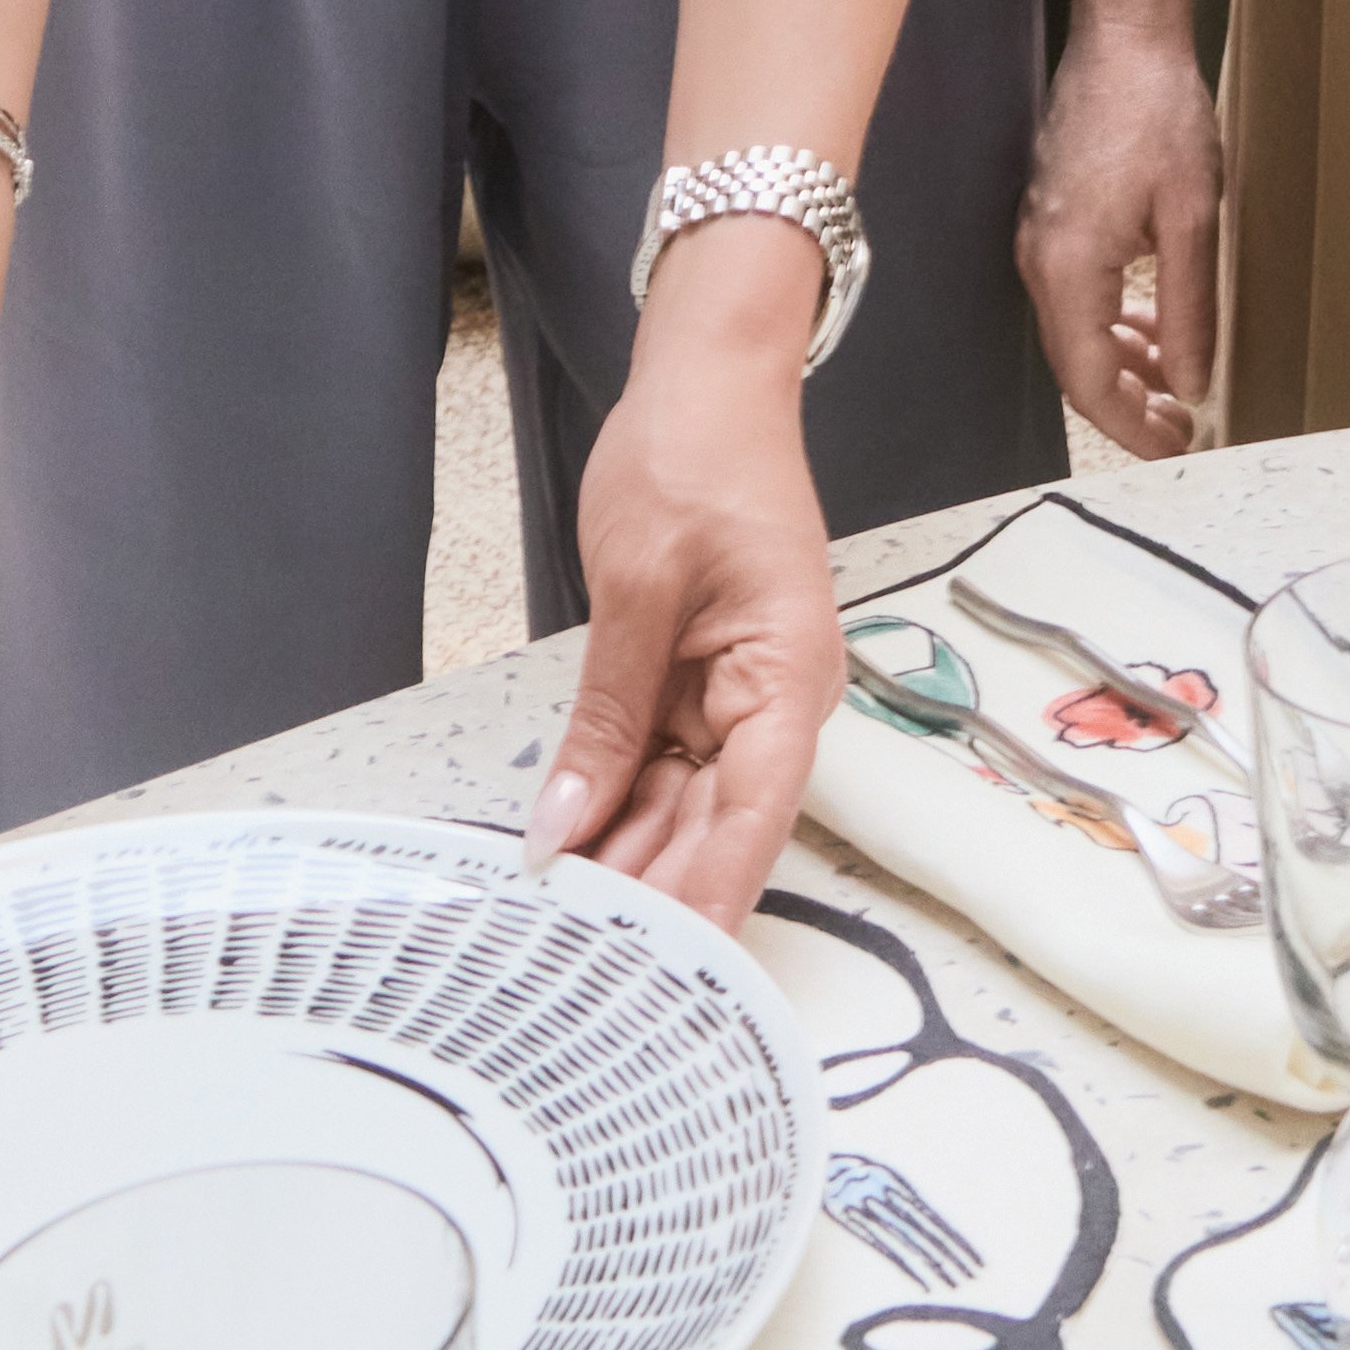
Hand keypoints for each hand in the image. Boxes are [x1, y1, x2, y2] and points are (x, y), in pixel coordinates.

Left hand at [537, 267, 845, 923]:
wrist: (706, 381)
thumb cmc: (692, 456)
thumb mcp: (641, 583)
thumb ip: (608, 715)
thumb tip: (565, 827)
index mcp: (789, 674)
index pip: (755, 813)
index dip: (709, 894)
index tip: (662, 968)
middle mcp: (775, 703)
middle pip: (717, 826)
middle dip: (653, 896)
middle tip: (575, 967)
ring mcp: (736, 700)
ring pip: (681, 810)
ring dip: (627, 866)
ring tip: (559, 935)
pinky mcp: (696, 691)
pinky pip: (657, 771)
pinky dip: (614, 815)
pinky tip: (567, 865)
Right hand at [1019, 13, 1222, 452]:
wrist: (1124, 35)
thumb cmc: (1158, 112)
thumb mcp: (1191, 217)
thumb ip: (1188, 309)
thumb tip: (1189, 383)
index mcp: (1068, 267)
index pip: (1089, 381)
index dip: (1131, 428)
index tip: (1176, 451)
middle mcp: (1039, 260)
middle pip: (1075, 365)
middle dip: (1129, 407)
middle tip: (1184, 431)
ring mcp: (1039, 238)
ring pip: (1075, 333)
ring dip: (1123, 367)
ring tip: (1177, 390)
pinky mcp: (1051, 218)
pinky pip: (1076, 297)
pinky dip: (1112, 325)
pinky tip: (1152, 327)